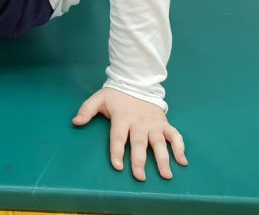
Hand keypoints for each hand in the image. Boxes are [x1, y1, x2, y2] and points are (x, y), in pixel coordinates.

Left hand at [72, 87, 186, 180]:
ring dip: (163, 159)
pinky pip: (175, 135)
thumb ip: (86, 109)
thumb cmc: (117, 95)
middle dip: (139, 160)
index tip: (117, 166)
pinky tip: (183, 162)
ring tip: (166, 175)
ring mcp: (154, 124)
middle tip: (140, 176)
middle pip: (139, 143)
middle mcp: (139, 122)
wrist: (137, 82)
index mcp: (122, 117)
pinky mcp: (164, 123)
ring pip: (159, 142)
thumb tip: (75, 122)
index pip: (118, 136)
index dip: (116, 151)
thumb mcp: (99, 98)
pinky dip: (180, 148)